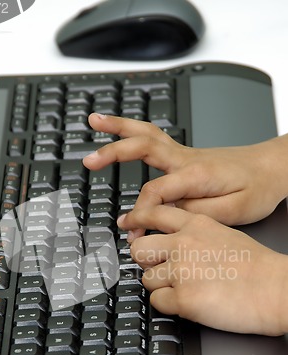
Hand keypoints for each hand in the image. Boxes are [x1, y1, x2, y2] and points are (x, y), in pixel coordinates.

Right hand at [83, 114, 287, 236]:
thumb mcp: (234, 211)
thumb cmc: (258, 188)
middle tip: (89, 161)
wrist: (274, 167)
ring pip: (146, 134)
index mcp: (196, 173)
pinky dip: (133, 132)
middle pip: (142, 147)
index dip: (140, 214)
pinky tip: (122, 132)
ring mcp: (185, 154)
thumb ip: (197, 211)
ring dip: (118, 127)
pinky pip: (154, 138)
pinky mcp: (185, 156)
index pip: (155, 191)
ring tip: (94, 120)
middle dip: (113, 153)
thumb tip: (169, 212)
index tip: (133, 231)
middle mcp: (186, 158)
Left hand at [118, 206, 287, 335]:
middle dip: (145, 261)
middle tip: (158, 268)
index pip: (154, 214)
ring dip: (161, 286)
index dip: (137, 219)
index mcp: (195, 225)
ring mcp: (180, 270)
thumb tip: (174, 243)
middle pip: (139, 249)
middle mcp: (183, 244)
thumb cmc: (257, 267)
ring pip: (146, 279)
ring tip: (185, 289)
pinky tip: (189, 302)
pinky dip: (169, 305)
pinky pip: (157, 302)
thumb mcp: (223, 235)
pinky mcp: (182, 298)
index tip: (128, 223)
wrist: (275, 289)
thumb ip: (195, 235)